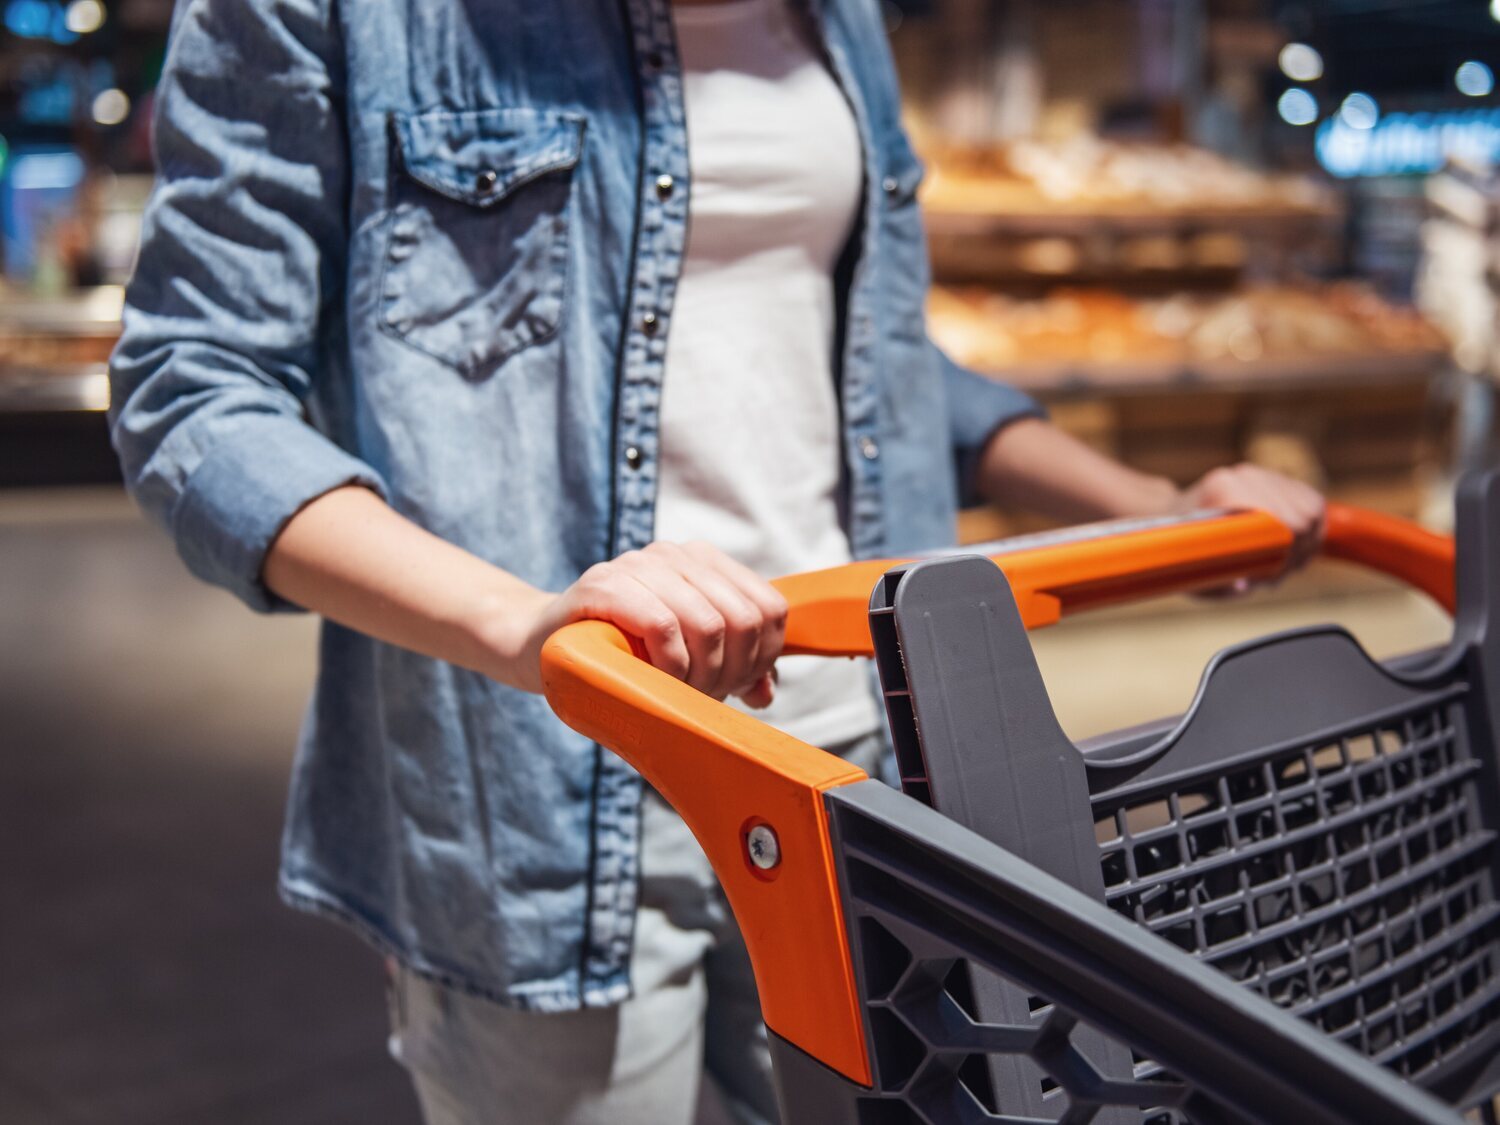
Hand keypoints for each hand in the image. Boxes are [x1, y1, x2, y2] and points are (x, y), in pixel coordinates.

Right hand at [507, 541, 787, 705]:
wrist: (544, 647)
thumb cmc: (621, 653)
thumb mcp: (685, 659)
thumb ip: (729, 668)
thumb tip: (766, 693)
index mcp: (703, 561)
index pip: (769, 608)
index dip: (763, 656)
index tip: (737, 686)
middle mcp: (674, 554)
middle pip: (744, 619)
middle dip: (732, 671)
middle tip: (705, 697)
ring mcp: (636, 565)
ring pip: (708, 623)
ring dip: (700, 675)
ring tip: (679, 693)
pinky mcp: (603, 586)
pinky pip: (662, 625)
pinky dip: (670, 665)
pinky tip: (658, 680)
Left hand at [1176, 463, 1325, 577]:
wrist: (1168, 516)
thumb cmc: (1179, 551)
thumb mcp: (1192, 575)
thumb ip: (1219, 584)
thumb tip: (1246, 586)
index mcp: (1222, 490)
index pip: (1284, 521)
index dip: (1288, 555)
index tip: (1271, 578)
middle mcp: (1244, 475)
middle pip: (1304, 516)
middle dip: (1298, 552)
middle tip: (1276, 575)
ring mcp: (1261, 473)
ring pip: (1313, 509)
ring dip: (1306, 543)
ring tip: (1282, 564)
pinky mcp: (1275, 478)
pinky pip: (1312, 503)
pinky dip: (1311, 530)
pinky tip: (1291, 548)